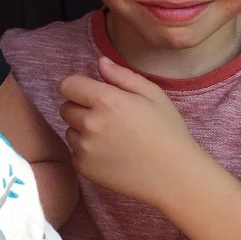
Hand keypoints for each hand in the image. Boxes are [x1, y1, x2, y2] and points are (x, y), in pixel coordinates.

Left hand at [58, 56, 201, 208]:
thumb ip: (122, 75)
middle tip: (108, 117)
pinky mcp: (83, 167)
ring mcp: (84, 148)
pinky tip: (111, 154)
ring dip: (83, 131)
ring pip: (70, 130)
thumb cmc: (167, 132)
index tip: (90, 93)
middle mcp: (90, 123)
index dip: (78, 87)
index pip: (67, 85)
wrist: (174, 177)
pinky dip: (87, 151)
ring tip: (112, 138)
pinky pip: (75, 152)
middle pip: (66, 108)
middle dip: (81, 108)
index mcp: (106, 101)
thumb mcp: (152, 95)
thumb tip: (100, 62)